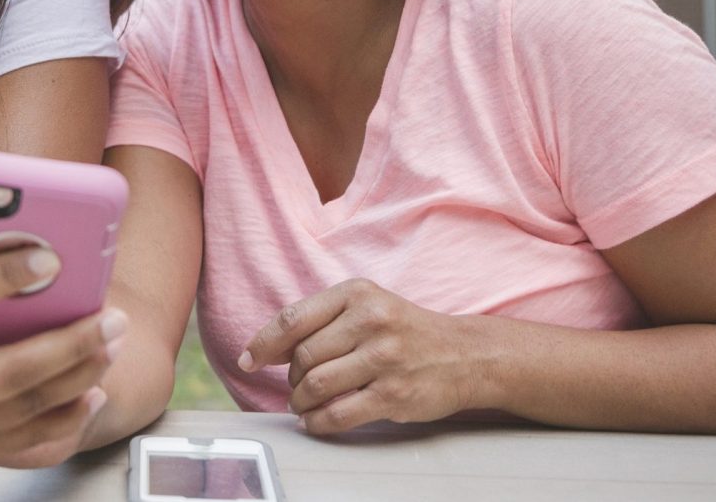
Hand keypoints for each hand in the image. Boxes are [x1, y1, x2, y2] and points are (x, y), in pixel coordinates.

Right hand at [0, 211, 123, 474]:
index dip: (2, 278)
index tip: (47, 257)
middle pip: (10, 372)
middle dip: (70, 343)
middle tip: (111, 315)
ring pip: (26, 409)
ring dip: (79, 377)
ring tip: (111, 343)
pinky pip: (25, 443)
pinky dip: (65, 418)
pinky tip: (92, 390)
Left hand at [239, 278, 483, 434]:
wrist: (466, 355)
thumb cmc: (405, 331)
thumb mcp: (367, 307)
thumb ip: (322, 321)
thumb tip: (270, 348)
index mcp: (357, 294)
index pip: (293, 319)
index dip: (264, 343)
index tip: (249, 360)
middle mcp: (370, 321)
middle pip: (304, 356)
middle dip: (292, 377)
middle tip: (296, 385)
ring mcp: (384, 358)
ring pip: (317, 385)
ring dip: (300, 401)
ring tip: (302, 404)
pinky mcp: (394, 393)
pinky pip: (339, 414)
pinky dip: (317, 422)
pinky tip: (315, 420)